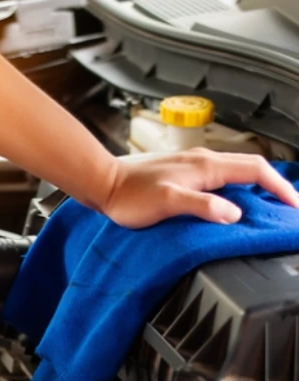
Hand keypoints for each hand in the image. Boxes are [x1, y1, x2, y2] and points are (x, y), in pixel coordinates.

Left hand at [103, 148, 298, 228]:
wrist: (106, 184)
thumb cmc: (130, 194)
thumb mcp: (167, 201)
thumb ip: (201, 205)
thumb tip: (233, 214)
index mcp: (205, 166)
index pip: (255, 170)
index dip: (278, 187)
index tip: (292, 205)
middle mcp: (203, 161)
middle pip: (251, 168)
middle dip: (274, 185)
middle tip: (287, 206)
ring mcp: (194, 167)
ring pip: (237, 172)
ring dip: (257, 187)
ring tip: (267, 206)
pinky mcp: (184, 175)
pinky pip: (221, 179)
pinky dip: (236, 189)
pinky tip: (233, 202)